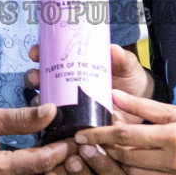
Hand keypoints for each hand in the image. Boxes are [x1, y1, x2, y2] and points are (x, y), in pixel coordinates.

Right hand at [25, 44, 155, 122]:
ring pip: (46, 102)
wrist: (142, 108)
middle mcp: (68, 85)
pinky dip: (50, 124)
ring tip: (40, 101)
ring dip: (38, 100)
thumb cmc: (131, 81)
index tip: (36, 53)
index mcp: (76, 66)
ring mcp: (70, 106)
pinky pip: (58, 125)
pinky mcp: (76, 125)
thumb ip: (122, 59)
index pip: (52, 57)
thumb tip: (113, 49)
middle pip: (43, 80)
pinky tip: (48, 124)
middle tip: (35, 77)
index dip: (40, 54)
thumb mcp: (127, 67)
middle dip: (33, 77)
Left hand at [75, 90, 175, 174]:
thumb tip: (114, 96)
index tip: (80, 133)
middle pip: (126, 158)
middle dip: (104, 151)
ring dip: (119, 166)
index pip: (125, 137)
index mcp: (173, 137)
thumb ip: (145, 107)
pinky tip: (132, 167)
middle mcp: (174, 162)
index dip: (99, 135)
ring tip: (106, 155)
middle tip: (85, 143)